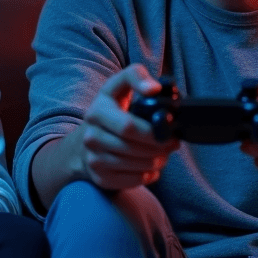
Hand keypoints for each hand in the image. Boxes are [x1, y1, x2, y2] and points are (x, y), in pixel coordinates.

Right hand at [76, 65, 178, 189]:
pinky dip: (148, 175)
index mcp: (97, 112)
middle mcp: (90, 137)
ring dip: (157, 161)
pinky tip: (151, 166)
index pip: (128, 127)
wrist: (85, 141)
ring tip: (163, 154)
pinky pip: (132, 181)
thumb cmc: (111, 110)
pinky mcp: (101, 177)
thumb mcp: (119, 86)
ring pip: (135, 166)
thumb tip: (154, 88)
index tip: (170, 129)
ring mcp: (93, 160)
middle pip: (134, 148)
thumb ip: (136, 76)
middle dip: (159, 147)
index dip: (153, 131)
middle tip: (172, 144)